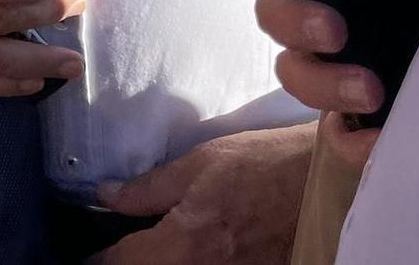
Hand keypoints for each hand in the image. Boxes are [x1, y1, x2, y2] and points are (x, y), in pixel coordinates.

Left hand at [90, 124, 313, 263]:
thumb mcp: (201, 163)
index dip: (97, 260)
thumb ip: (149, 188)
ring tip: (147, 251)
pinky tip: (187, 253)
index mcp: (188, 243)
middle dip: (128, 264)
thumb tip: (106, 196)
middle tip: (120, 250)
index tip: (89, 253)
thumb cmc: (265, 165)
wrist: (328, 183)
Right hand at [239, 0, 418, 168]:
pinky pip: (339, 133)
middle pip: (274, 13)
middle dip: (292, 21)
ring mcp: (349, 59)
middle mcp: (335, 6)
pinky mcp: (375, 110)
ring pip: (296, 72)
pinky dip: (352, 139)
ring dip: (320, 82)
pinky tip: (384, 137)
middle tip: (337, 30)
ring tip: (370, 90)